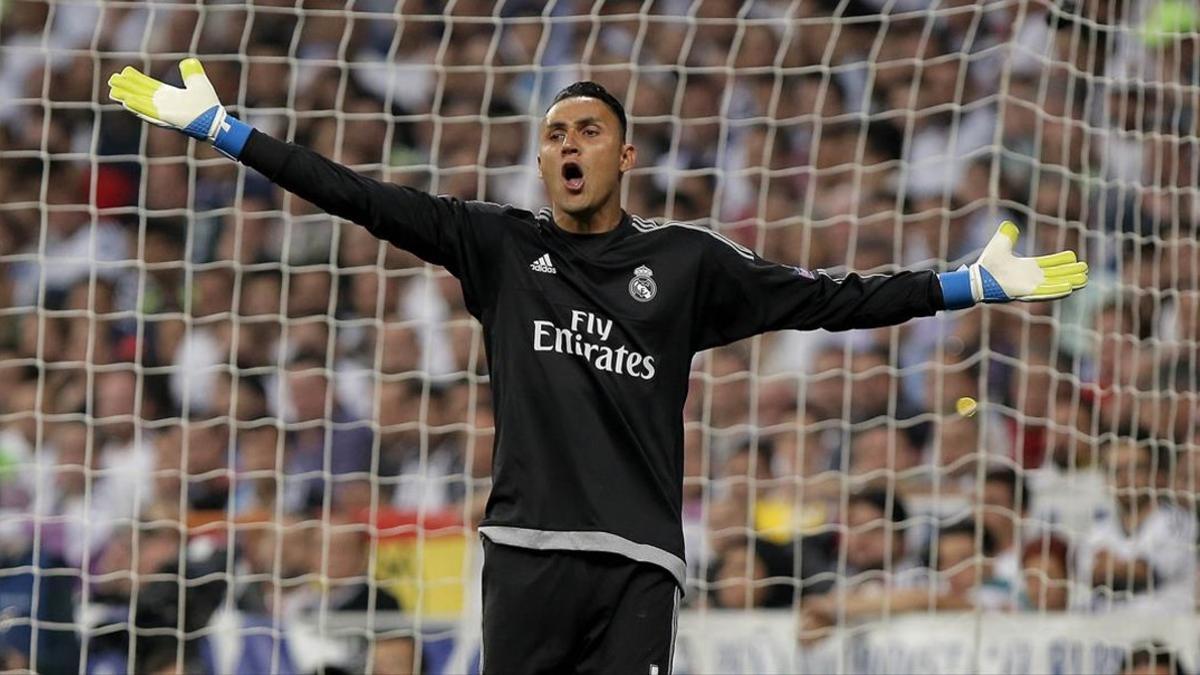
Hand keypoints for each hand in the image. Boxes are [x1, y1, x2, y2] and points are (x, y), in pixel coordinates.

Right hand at [107, 58, 251, 158]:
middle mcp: (163, 104)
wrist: (216, 121)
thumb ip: (191, 73)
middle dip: (126, 87)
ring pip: (140, 102)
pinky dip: (137, 106)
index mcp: (168, 96)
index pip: (148, 86)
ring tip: (112, 91)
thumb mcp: (198, 83)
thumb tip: (187, 61)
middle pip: (140, 93)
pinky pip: (148, 111)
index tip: (124, 72)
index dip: (136, 79)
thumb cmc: (208, 105)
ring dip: (126, 96)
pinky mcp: (165, 118)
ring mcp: (163, 112)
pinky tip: (125, 101)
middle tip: (112, 80)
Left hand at [938, 221, 1087, 308]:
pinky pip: (1046, 292)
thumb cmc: (987, 264)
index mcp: (1027, 267)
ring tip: (1084, 280)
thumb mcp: (1000, 245)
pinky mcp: (1027, 293)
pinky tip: (1070, 287)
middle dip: (1070, 272)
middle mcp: (1031, 277)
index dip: (1061, 261)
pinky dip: (1058, 290)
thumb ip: (1006, 236)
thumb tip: (1009, 225)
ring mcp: (1030, 286)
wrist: (977, 277)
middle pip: (1056, 275)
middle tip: (1085, 269)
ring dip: (1069, 282)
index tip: (1073, 257)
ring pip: (1055, 284)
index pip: (1048, 263)